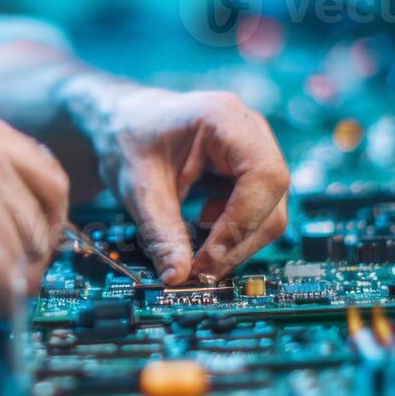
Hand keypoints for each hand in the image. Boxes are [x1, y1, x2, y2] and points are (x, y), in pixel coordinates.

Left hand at [62, 77, 288, 283]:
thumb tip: (178, 277)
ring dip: (236, 241)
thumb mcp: (138, 187)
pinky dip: (233, 232)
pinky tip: (202, 230)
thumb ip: (160, 232)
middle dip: (238, 241)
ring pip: (269, 210)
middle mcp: (250, 130)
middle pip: (271, 198)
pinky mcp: (249, 170)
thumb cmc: (128, 137)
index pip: (263, 175)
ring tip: (196, 254)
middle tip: (199, 271)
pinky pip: (258, 210)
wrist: (123, 120)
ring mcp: (255, 149)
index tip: (209, 257)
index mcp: (224, 118)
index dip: (242, 222)